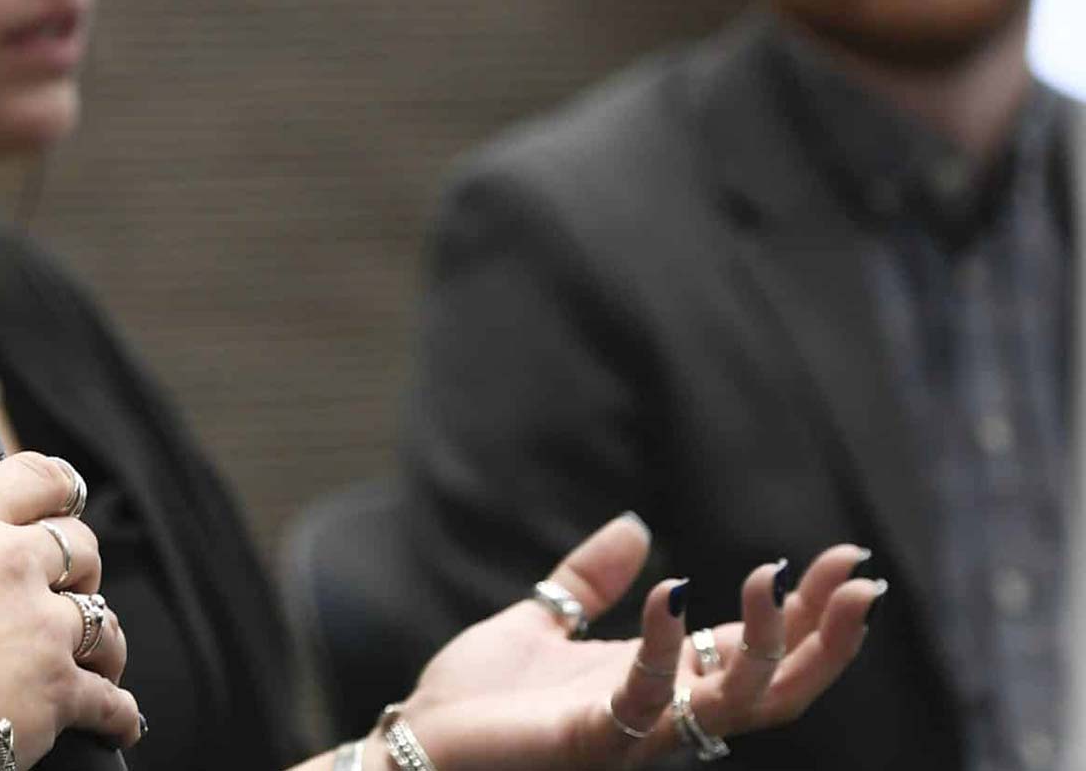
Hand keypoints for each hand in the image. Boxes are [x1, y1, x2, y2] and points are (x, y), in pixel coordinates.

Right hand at [0, 452, 140, 764]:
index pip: (35, 477)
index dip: (59, 489)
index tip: (65, 502)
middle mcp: (13, 566)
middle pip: (82, 544)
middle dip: (81, 569)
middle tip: (60, 594)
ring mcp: (44, 627)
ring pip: (105, 621)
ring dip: (101, 643)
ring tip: (91, 659)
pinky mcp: (62, 687)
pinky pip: (112, 699)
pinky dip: (117, 714)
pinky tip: (115, 720)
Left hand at [383, 514, 883, 768]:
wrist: (411, 746)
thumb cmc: (474, 700)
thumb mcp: (541, 624)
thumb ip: (589, 582)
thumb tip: (636, 525)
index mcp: (656, 682)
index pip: (752, 650)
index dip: (802, 610)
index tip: (844, 558)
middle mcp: (660, 714)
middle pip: (773, 686)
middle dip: (824, 636)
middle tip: (860, 577)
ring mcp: (631, 734)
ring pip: (734, 704)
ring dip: (767, 645)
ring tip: (775, 577)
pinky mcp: (590, 741)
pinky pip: (645, 700)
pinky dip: (663, 646)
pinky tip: (673, 591)